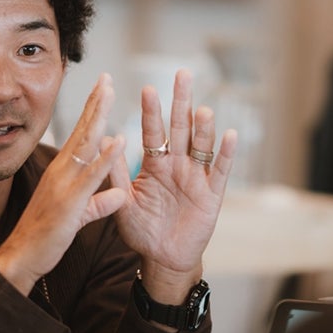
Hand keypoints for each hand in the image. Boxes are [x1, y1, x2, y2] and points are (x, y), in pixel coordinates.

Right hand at [0, 74, 126, 293]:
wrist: (22, 256)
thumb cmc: (46, 236)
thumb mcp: (78, 215)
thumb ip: (99, 203)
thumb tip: (119, 194)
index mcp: (63, 172)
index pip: (80, 134)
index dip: (91, 110)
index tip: (102, 88)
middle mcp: (61, 171)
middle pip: (82, 130)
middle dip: (95, 102)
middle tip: (106, 77)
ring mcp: (64, 183)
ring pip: (85, 144)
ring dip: (99, 117)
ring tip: (110, 92)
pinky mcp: (70, 200)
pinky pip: (91, 175)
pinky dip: (106, 157)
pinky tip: (119, 141)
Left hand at [109, 69, 237, 303]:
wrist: (163, 258)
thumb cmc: (142, 231)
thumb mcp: (123, 202)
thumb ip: (116, 174)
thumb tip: (103, 142)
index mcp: (155, 164)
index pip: (152, 132)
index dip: (151, 111)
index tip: (148, 88)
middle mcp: (177, 165)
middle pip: (180, 128)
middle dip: (181, 102)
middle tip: (183, 74)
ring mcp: (196, 177)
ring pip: (201, 146)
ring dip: (203, 127)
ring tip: (201, 109)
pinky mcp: (212, 195)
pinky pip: (220, 171)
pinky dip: (226, 155)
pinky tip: (229, 135)